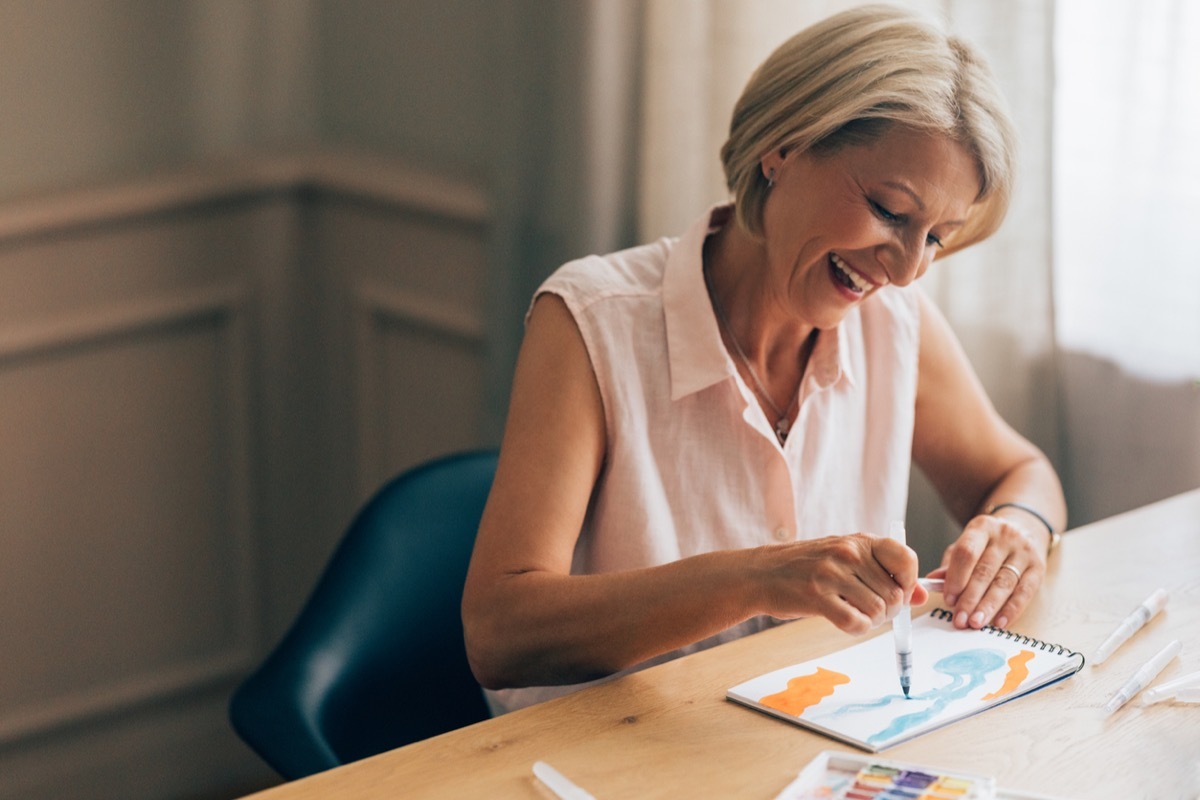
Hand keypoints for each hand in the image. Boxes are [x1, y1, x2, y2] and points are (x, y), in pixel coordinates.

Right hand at [757, 534, 928, 634]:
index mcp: (859, 541)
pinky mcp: (816, 596)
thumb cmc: (806, 567)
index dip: (909, 582)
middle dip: (888, 611)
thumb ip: (884, 573)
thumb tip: (920, 595)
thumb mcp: (846, 559)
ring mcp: (831, 573)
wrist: (760, 574)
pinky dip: (856, 629)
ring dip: (871, 622)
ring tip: (854, 614)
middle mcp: (847, 553)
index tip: (897, 591)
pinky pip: (856, 623)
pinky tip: (844, 621)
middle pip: (894, 594)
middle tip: (871, 611)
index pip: (906, 559)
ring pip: (878, 611)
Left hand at [929, 513, 1046, 629]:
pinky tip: (999, 622)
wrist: (1025, 528)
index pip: (966, 552)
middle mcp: (1005, 536)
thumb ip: (952, 564)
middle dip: (970, 598)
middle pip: (985, 571)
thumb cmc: (988, 543)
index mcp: (982, 527)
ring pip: (1004, 583)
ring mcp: (1024, 551)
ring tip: (976, 623)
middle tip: (960, 619)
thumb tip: (932, 582)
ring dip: (988, 607)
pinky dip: (1012, 609)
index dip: (956, 578)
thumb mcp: (969, 545)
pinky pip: (1025, 591)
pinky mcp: (1039, 567)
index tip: (949, 599)